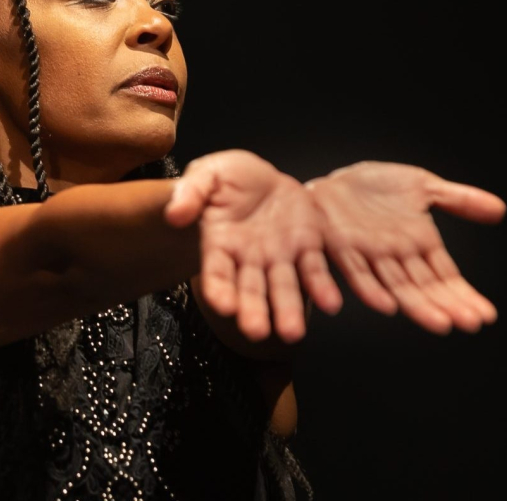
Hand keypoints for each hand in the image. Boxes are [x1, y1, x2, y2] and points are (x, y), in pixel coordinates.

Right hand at [163, 150, 344, 343]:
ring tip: (293, 332)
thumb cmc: (227, 179)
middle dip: (254, 311)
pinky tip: (331, 303)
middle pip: (250, 291)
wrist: (262, 176)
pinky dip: (322, 288)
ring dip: (289, 310)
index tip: (223, 305)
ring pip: (283, 289)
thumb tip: (174, 214)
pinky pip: (315, 271)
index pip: (216, 273)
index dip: (219, 290)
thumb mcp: (206, 175)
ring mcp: (279, 258)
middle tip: (256, 331)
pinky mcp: (307, 248)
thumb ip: (192, 193)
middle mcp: (249, 260)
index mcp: (219, 245)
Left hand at [305, 161, 504, 334]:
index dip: (464, 297)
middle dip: (447, 306)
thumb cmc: (376, 188)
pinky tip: (387, 305)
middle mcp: (397, 258)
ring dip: (416, 306)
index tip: (486, 316)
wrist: (333, 180)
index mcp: (419, 247)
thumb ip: (458, 200)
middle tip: (470, 324)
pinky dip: (371, 289)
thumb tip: (501, 210)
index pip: (447, 279)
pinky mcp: (341, 246)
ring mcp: (369, 255)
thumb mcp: (422, 187)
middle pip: (426, 288)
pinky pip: (356, 271)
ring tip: (439, 324)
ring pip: (396, 287)